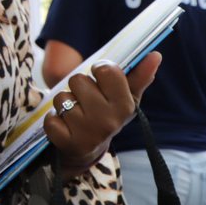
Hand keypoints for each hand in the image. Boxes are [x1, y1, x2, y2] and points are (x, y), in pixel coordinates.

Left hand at [43, 52, 162, 175]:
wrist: (88, 149)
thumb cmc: (107, 115)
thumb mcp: (125, 98)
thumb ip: (139, 76)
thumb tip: (156, 55)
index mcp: (125, 106)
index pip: (106, 70)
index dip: (99, 70)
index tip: (100, 78)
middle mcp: (108, 120)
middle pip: (78, 80)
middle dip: (78, 87)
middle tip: (86, 100)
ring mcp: (87, 133)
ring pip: (62, 97)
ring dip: (65, 103)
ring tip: (75, 113)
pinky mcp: (66, 142)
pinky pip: (49, 118)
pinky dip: (53, 119)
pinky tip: (64, 126)